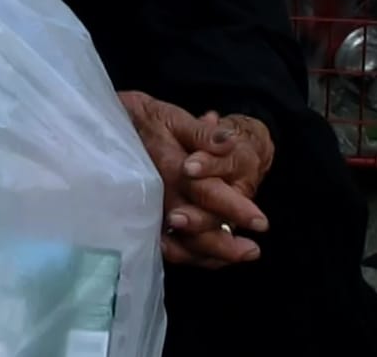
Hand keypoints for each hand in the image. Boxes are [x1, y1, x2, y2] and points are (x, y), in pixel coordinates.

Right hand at [118, 91, 274, 268]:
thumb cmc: (150, 122)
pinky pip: (167, 246)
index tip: (261, 222)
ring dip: (211, 253)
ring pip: (180, 242)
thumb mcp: (175, 118)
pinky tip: (212, 259)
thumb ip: (202, 133)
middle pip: (193, 227)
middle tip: (252, 251)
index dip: (233, 208)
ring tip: (238, 257)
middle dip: (224, 244)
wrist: (115, 129)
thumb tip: (229, 142)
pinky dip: (191, 255)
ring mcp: (150, 211)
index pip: (206, 192)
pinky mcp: (145, 220)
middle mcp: (160, 195)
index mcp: (171, 168)